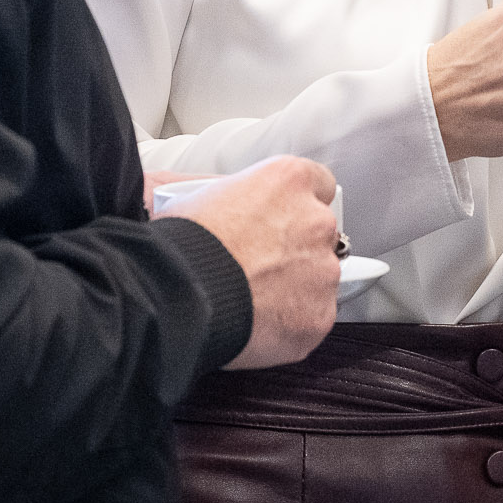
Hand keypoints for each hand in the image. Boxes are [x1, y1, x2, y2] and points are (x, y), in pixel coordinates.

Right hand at [155, 156, 340, 369]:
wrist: (179, 296)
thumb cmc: (183, 247)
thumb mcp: (205, 195)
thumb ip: (242, 198)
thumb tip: (242, 211)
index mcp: (290, 180)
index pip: (317, 184)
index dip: (295, 206)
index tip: (281, 220)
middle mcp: (316, 220)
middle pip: (319, 233)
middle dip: (295, 248)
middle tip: (259, 264)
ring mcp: (323, 269)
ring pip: (319, 277)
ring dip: (295, 286)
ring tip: (251, 296)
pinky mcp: (319, 314)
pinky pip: (312, 317)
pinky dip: (291, 322)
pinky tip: (258, 322)